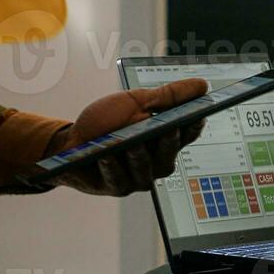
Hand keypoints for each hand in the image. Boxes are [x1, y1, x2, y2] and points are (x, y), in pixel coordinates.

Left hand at [47, 79, 208, 196]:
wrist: (71, 143)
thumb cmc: (107, 121)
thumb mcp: (137, 101)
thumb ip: (169, 95)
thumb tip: (202, 85)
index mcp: (166, 138)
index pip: (189, 133)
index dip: (194, 125)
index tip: (197, 115)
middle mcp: (157, 160)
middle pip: (170, 153)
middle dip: (169, 141)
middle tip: (169, 128)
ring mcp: (137, 176)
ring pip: (145, 168)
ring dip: (139, 156)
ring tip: (132, 143)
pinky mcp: (116, 187)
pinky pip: (118, 178)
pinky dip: (112, 167)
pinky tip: (107, 156)